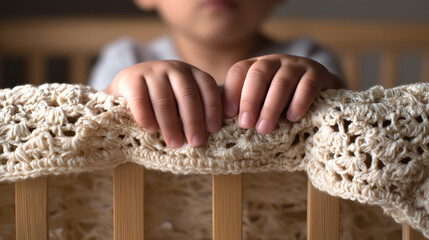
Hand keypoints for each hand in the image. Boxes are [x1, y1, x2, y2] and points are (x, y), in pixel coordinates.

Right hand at [105, 60, 221, 147]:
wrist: (126, 87)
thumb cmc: (160, 99)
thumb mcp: (181, 99)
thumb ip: (196, 108)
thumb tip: (213, 132)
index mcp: (191, 72)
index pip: (207, 87)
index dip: (212, 108)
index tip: (213, 129)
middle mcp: (173, 68)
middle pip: (187, 95)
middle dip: (193, 121)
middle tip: (196, 143)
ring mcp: (152, 71)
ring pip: (164, 100)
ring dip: (171, 125)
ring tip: (175, 143)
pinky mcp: (131, 79)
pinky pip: (141, 100)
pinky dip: (147, 117)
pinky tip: (152, 130)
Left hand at [222, 54, 343, 133]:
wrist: (321, 89)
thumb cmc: (283, 100)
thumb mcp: (262, 99)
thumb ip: (246, 106)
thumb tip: (222, 123)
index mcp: (256, 66)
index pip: (239, 71)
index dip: (231, 92)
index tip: (229, 115)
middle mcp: (275, 61)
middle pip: (258, 74)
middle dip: (249, 100)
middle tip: (246, 124)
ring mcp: (297, 65)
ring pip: (281, 82)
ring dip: (271, 107)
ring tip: (264, 129)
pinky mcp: (317, 74)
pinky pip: (307, 85)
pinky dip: (299, 102)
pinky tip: (292, 117)